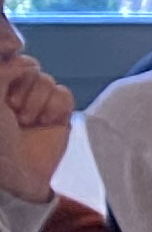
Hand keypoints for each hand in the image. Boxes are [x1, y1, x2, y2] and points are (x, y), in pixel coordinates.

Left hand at [0, 45, 69, 207]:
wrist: (14, 173)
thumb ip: (3, 70)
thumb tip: (21, 60)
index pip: (9, 58)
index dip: (12, 66)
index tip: (6, 85)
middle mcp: (14, 92)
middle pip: (29, 66)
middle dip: (23, 88)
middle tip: (12, 110)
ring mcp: (36, 104)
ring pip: (47, 80)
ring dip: (37, 101)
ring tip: (27, 121)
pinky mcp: (58, 116)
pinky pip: (65, 94)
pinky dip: (56, 107)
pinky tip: (45, 123)